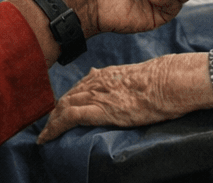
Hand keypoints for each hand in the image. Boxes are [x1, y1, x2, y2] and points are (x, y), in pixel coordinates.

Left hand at [37, 52, 209, 142]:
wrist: (167, 83)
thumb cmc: (162, 82)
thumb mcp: (139, 78)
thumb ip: (124, 82)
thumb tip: (120, 84)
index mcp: (106, 75)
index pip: (79, 87)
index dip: (68, 99)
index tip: (61, 109)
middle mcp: (96, 82)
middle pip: (68, 97)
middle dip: (55, 111)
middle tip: (49, 125)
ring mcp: (96, 95)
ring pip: (63, 107)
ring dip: (51, 122)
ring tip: (45, 134)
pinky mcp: (98, 109)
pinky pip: (68, 118)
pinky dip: (54, 128)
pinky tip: (46, 138)